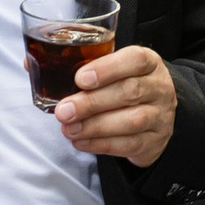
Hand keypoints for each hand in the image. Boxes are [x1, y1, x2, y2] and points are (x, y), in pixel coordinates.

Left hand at [55, 45, 176, 166]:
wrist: (155, 114)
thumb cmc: (126, 86)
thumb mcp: (116, 69)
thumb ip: (88, 68)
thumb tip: (44, 71)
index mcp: (149, 63)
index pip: (135, 59)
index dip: (107, 69)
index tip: (80, 79)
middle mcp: (160, 88)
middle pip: (130, 92)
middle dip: (92, 102)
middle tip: (64, 111)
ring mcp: (161, 116)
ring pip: (132, 121)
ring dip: (95, 126)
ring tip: (69, 129)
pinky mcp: (154, 141)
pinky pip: (129, 145)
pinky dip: (101, 144)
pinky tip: (80, 141)